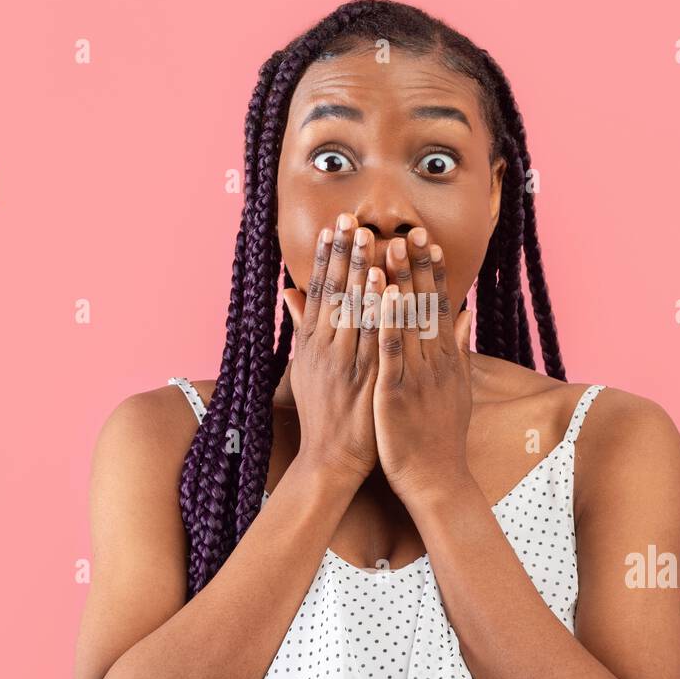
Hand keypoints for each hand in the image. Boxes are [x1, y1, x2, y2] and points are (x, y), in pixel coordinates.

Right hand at [280, 213, 387, 487]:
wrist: (331, 460)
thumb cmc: (322, 413)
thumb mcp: (304, 368)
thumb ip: (302, 327)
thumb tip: (291, 291)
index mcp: (313, 344)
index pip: (320, 291)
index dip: (327, 257)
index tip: (333, 226)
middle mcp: (327, 349)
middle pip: (336, 293)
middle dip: (344, 254)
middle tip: (351, 218)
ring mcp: (347, 364)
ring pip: (355, 311)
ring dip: (362, 272)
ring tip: (370, 239)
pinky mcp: (367, 380)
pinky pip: (375, 339)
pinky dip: (381, 311)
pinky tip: (388, 286)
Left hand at [372, 229, 474, 502]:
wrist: (435, 481)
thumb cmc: (438, 437)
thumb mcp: (456, 389)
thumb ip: (458, 350)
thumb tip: (465, 314)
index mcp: (445, 360)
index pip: (439, 308)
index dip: (434, 274)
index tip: (429, 241)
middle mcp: (434, 362)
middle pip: (425, 306)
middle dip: (417, 266)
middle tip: (410, 229)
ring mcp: (416, 375)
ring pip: (407, 319)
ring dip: (400, 280)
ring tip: (390, 246)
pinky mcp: (396, 392)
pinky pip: (391, 350)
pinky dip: (387, 320)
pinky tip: (381, 294)